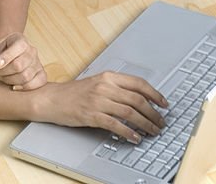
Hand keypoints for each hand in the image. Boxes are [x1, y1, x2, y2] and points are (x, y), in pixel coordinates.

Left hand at [0, 32, 47, 90]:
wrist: (1, 64)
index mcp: (19, 39)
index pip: (17, 48)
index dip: (5, 59)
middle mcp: (31, 50)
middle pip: (19, 65)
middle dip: (4, 72)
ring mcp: (38, 63)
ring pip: (26, 76)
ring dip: (10, 81)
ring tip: (3, 78)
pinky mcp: (41, 75)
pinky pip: (38, 83)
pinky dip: (25, 88)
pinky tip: (14, 87)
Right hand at [32, 72, 168, 143]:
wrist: (52, 99)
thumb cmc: (74, 92)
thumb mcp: (97, 83)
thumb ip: (116, 87)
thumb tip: (139, 98)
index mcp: (108, 77)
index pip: (138, 84)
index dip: (155, 94)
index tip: (164, 104)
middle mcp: (105, 87)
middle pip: (138, 100)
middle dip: (153, 113)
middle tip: (161, 122)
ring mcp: (98, 101)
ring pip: (130, 113)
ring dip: (145, 124)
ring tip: (152, 131)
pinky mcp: (92, 115)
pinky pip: (116, 125)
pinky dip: (128, 132)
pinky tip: (135, 138)